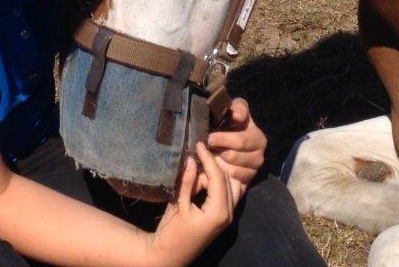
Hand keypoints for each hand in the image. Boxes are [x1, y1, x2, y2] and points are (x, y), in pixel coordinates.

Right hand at [144, 142, 241, 266]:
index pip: (218, 178)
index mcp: (219, 212)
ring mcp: (228, 216)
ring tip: (198, 169)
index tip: (199, 144)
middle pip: (226, 180)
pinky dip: (218, 183)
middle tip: (194, 158)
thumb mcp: (178, 204)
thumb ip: (187, 181)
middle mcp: (229, 214)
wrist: (169, 255)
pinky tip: (204, 178)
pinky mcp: (223, 217)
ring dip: (215, 175)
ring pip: (229, 186)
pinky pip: (227, 194)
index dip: (208, 159)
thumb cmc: (171, 232)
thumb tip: (192, 159)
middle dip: (212, 167)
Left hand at [204, 98, 266, 190]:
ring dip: (217, 164)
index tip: (209, 138)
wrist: (229, 139)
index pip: (241, 142)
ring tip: (207, 157)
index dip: (224, 139)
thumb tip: (237, 116)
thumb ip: (239, 108)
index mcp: (258, 139)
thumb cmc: (231, 122)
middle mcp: (259, 157)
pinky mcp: (245, 184)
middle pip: (234, 157)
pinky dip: (219, 177)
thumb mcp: (236, 109)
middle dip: (217, 152)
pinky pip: (230, 184)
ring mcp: (253, 172)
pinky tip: (211, 169)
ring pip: (231, 171)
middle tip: (204, 148)